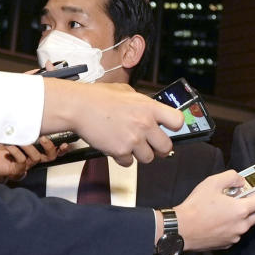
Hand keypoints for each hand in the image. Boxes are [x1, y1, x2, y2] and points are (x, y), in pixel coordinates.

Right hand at [41, 80, 182, 165]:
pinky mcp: (120, 151)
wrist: (77, 107)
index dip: (174, 127)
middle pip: (166, 147)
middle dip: (159, 148)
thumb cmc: (97, 97)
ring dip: (140, 154)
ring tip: (129, 144)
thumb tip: (150, 109)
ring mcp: (133, 139)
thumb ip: (141, 102)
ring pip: (149, 158)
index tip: (169, 129)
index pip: (177, 121)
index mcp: (149, 108)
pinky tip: (116, 146)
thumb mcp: (126, 91)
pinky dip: (123, 158)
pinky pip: (129, 163)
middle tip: (151, 144)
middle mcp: (145, 124)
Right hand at [171, 171, 254, 250]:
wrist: (180, 229)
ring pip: (247, 223)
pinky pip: (236, 232)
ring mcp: (235, 235)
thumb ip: (231, 177)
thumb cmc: (195, 207)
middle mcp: (242, 224)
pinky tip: (219, 220)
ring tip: (225, 209)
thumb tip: (239, 181)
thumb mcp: (212, 183)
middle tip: (244, 197)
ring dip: (243, 215)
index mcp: (241, 209)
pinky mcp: (227, 243)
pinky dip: (233, 225)